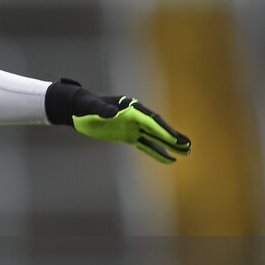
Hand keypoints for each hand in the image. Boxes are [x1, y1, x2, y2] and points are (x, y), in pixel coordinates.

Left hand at [45, 78, 191, 162]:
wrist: (76, 108)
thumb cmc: (83, 105)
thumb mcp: (89, 106)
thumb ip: (100, 109)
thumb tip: (111, 113)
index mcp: (128, 107)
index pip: (149, 119)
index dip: (161, 129)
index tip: (173, 138)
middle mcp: (134, 116)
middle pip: (156, 127)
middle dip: (171, 137)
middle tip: (188, 145)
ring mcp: (132, 126)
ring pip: (154, 137)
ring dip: (169, 145)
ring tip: (186, 152)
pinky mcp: (127, 135)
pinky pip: (145, 144)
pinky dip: (156, 151)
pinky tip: (168, 159)